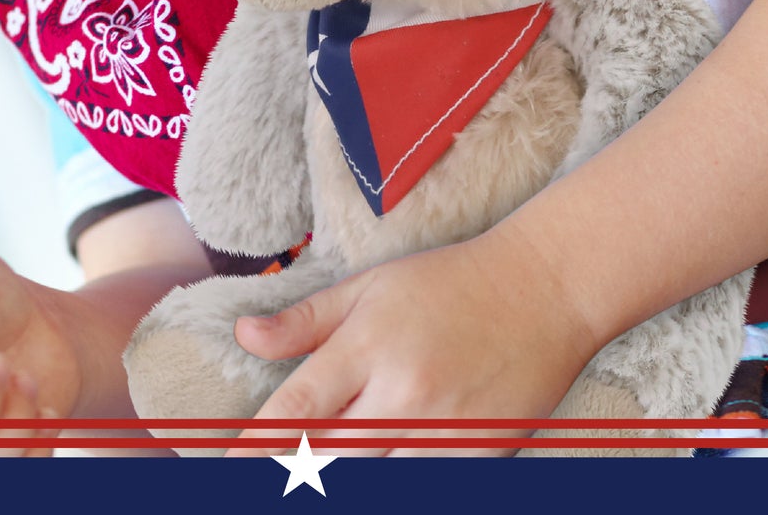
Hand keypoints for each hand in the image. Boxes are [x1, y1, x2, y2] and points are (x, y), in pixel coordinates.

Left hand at [227, 224, 596, 456]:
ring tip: (324, 467)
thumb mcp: (370, 287)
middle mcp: (402, 393)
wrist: (543, 290)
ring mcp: (444, 433)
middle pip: (329, 461)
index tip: (224, 466)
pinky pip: (425, 484)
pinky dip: (402, 477)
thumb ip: (305, 319)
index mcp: (369, 345)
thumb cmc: (449, 283)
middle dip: (293, 472)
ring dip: (346, 477)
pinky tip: (384, 465)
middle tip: (269, 473)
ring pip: (375, 481)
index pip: (296, 411)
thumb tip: (244, 336)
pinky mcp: (480, 458)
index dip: (255, 447)